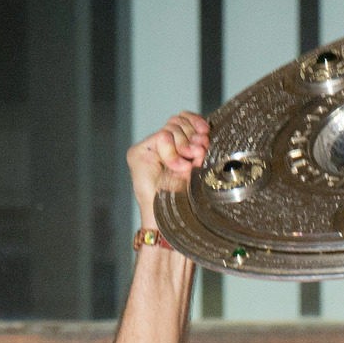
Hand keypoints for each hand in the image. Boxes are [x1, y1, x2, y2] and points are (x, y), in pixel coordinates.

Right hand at [127, 111, 209, 228]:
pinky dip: (174, 152)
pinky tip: (181, 167)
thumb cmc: (187, 203)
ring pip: (170, 129)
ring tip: (192, 161)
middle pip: (177, 122)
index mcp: (174, 148)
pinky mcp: (137, 154)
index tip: (206, 131)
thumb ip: (197, 151)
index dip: (195, 121)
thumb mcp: (198, 171)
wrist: (172, 223)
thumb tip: (205, 131)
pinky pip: (162, 138)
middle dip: (192, 135)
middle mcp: (158, 147)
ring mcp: (146, 150)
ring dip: (186, 145)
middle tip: (200, 152)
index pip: (182, 119)